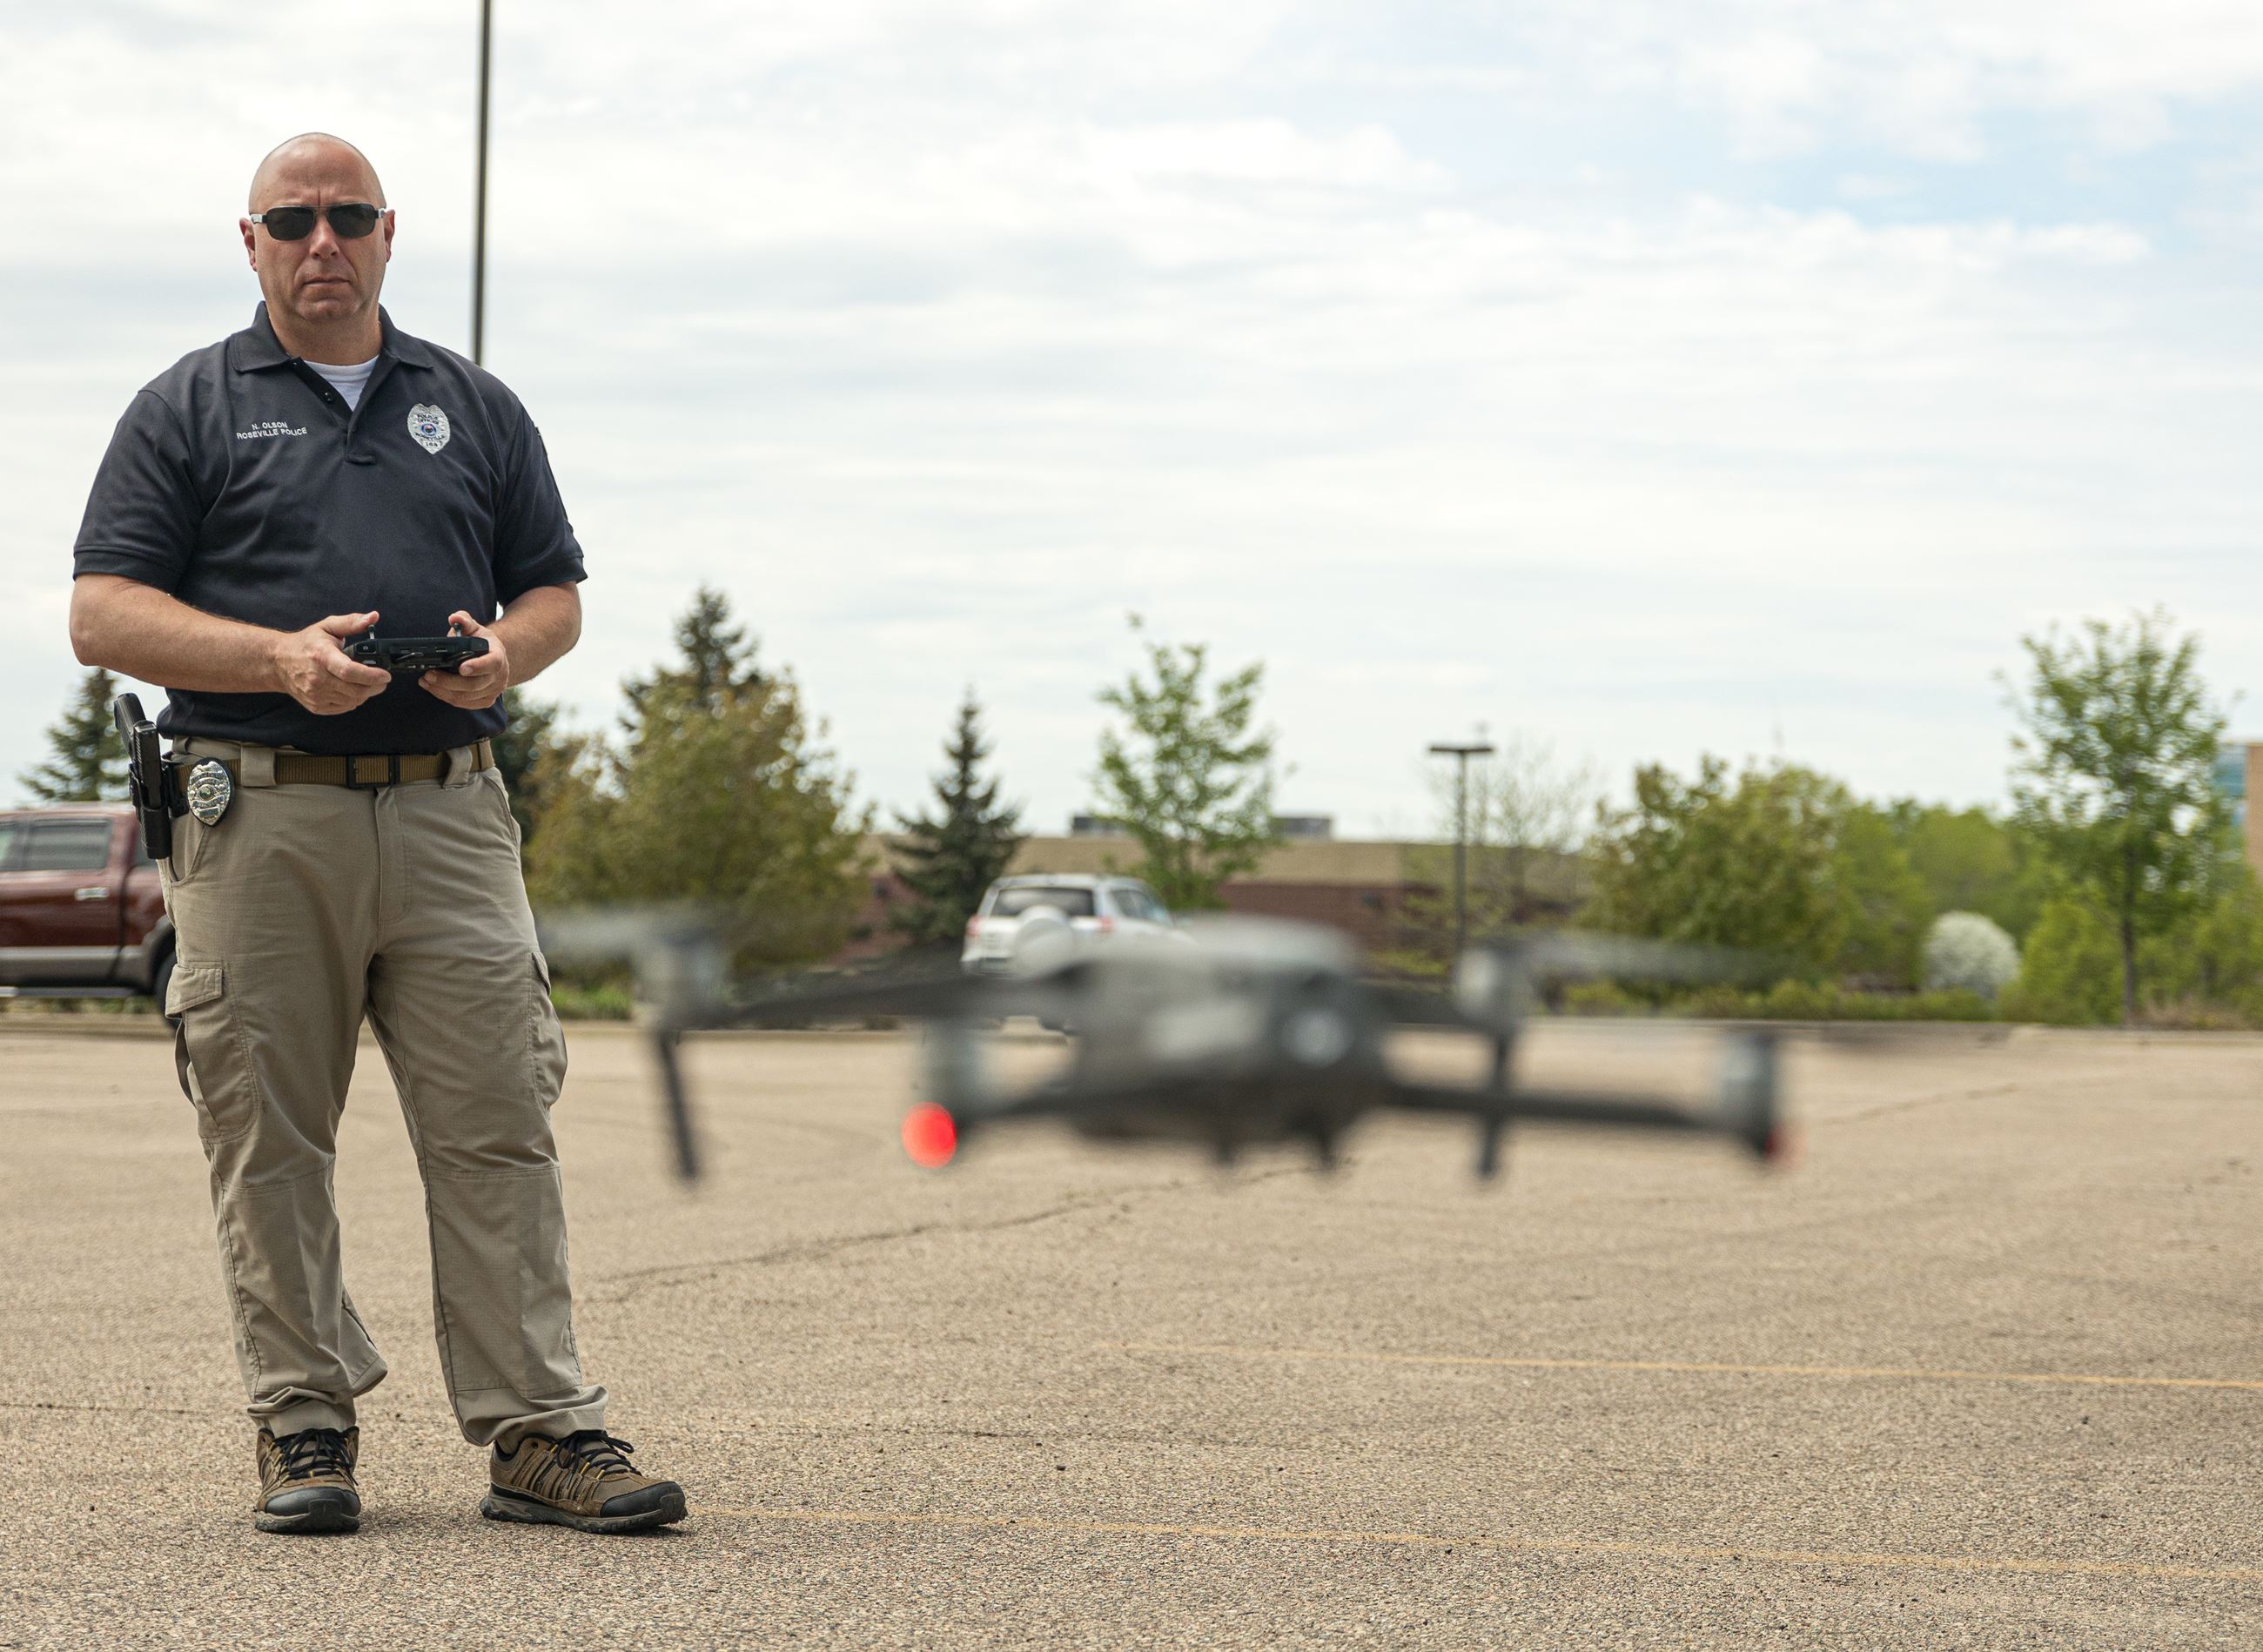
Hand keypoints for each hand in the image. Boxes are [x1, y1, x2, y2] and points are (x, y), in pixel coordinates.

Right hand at [271, 611, 392, 714]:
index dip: (372, 675)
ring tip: (367, 683)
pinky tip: (351, 689)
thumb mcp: (327, 627)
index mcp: (321, 657)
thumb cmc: (305, 644)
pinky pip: (344, 708)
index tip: (385, 675)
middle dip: (375, 686)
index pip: (350, 671)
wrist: (278, 661)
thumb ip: (351, 622)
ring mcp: (315, 694)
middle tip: (382, 680)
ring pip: (352, 701)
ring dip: (366, 693)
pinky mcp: (315, 706)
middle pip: (355, 690)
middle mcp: (317, 678)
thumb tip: (373, 617)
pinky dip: (353, 700)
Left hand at [418, 610, 510, 709]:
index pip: (492, 663)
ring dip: (442, 690)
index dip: (477, 666)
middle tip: (429, 674)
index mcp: (498, 656)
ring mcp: (493, 691)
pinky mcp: (485, 701)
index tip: (461, 668)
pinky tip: (433, 688)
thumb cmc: (481, 643)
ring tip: (425, 681)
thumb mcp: (475, 628)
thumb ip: (464, 621)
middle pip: (474, 685)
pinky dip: (446, 697)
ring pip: (466, 697)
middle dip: (448, 681)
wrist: (494, 660)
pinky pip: (464, 704)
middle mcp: (499, 677)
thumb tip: (454, 618)